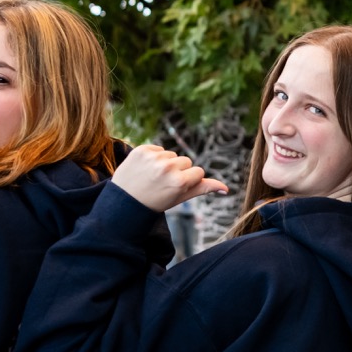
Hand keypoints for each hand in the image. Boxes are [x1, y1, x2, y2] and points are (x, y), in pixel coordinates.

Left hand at [113, 144, 229, 212]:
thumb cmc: (156, 202)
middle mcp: (167, 168)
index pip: (198, 172)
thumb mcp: (180, 198)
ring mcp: (153, 158)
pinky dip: (154, 157)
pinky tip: (145, 169)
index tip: (176, 188)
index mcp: (179, 182)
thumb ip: (203, 189)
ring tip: (152, 177)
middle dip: (178, 171)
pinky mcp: (141, 150)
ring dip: (165, 163)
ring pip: (172, 154)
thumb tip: (226, 188)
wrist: (125, 201)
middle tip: (162, 184)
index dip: (189, 180)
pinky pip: (158, 149)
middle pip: (186, 161)